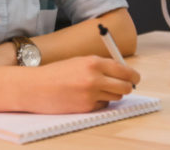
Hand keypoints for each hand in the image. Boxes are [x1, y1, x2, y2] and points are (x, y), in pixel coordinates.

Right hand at [19, 55, 140, 113]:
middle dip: (127, 87)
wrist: (35, 87)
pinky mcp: (86, 107)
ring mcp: (90, 94)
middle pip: (125, 86)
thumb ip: (100, 66)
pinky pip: (102, 105)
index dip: (133, 76)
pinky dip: (99, 102)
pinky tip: (85, 98)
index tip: (135, 79)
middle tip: (125, 87)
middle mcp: (94, 78)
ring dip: (112, 94)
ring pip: (116, 97)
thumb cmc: (56, 73)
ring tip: (98, 90)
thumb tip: (122, 73)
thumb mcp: (79, 62)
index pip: (124, 70)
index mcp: (93, 62)